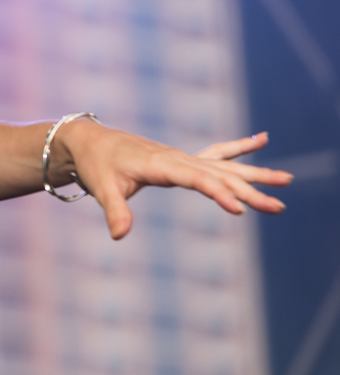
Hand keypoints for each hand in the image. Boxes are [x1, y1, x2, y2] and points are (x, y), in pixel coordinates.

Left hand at [54, 122, 291, 238]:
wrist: (88, 141)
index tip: (239, 209)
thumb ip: (115, 210)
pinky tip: (262, 140)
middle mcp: (176, 157)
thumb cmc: (95, 165)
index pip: (196, 179)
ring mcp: (180, 157)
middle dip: (249, 190)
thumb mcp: (101, 188)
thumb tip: (118, 235)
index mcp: (160, 164)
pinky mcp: (180, 159)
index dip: (218, 193)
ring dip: (254, 173)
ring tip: (287, 179)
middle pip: (219, 174)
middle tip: (278, 205)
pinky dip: (238, 148)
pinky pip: (215, 154)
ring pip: (224, 165)